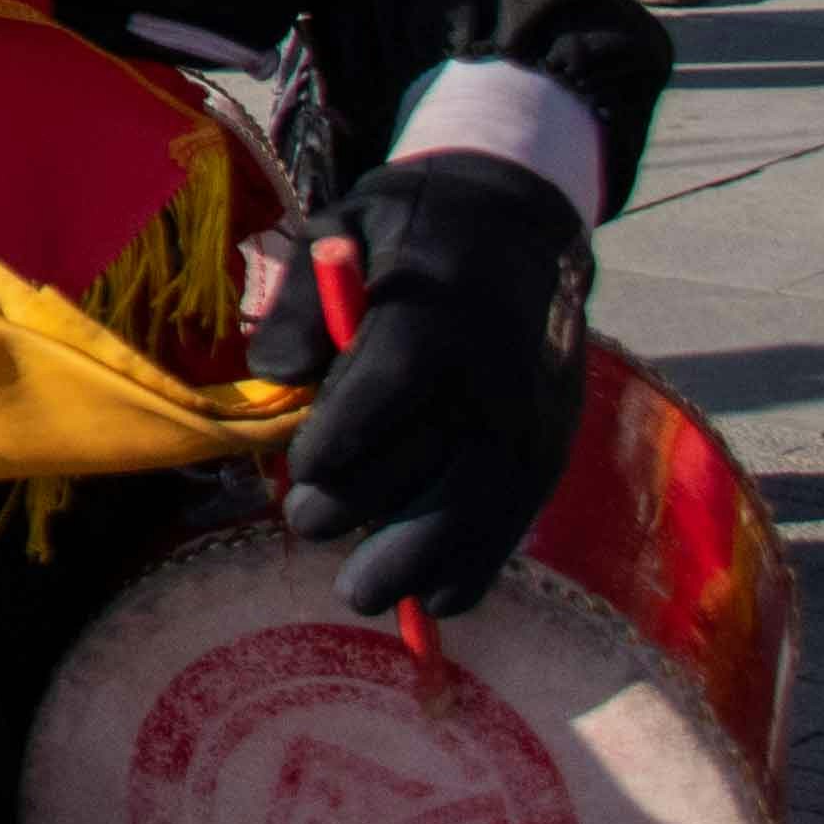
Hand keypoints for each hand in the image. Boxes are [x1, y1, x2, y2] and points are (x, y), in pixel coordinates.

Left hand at [274, 154, 594, 618]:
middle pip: (439, 462)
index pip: (395, 383)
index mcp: (439, 310)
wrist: (515, 225)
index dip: (346, 438)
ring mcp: (532, 418)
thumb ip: (303, 304)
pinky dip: (478, 566)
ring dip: (420, 562)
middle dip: (364, 505)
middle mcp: (496, 373)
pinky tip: (436, 597)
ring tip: (361, 590)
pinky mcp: (550, 448)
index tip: (303, 469)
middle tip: (305, 520)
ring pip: (483, 508)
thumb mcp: (341, 231)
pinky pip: (517, 519)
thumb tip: (272, 373)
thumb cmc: (406, 231)